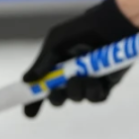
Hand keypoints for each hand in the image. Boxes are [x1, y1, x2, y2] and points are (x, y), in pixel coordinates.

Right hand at [22, 0, 138, 117]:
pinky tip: (95, 79)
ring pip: (78, 98)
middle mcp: (72, 75)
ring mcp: (90, 80)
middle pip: (59, 98)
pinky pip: (97, 98)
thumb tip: (27, 81)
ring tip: (80, 76)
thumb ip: (42, 63)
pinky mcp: (108, 83)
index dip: (34, 102)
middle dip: (56, 99)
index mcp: (57, 65)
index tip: (29, 113)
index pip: (42, 87)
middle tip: (56, 91)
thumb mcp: (55, 43)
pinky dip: (93, 92)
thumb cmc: (82, 29)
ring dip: (76, 91)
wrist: (111, 25)